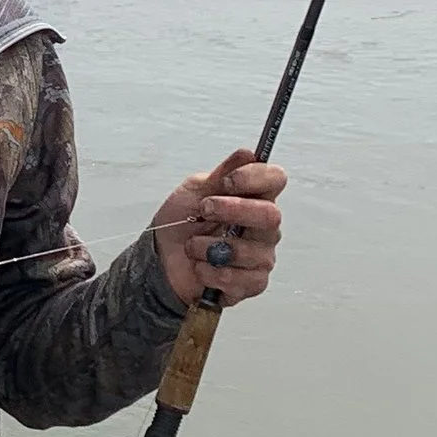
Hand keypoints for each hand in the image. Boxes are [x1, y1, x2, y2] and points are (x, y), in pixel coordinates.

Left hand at [151, 152, 285, 307]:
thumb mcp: (194, 191)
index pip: (275, 180)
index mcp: (253, 197)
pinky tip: (200, 267)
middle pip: (270, 215)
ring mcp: (260, 255)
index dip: (255, 177)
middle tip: (204, 210)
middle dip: (233, 211)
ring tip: (193, 246)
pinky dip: (212, 272)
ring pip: (252, 250)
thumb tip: (247, 153)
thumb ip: (222, 174)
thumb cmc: (180, 223)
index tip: (228, 181)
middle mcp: (262, 226)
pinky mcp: (252, 283)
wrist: (161, 259)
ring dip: (211, 247)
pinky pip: (242, 279)